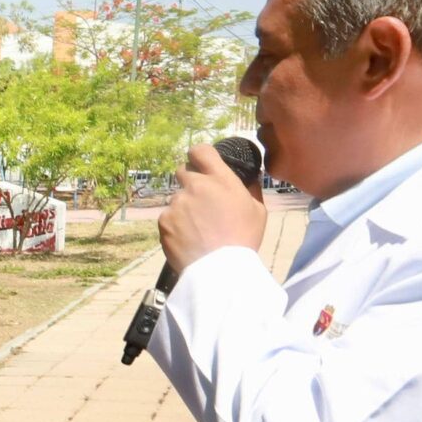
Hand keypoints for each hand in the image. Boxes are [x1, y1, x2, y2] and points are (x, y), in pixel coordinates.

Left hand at [159, 144, 267, 276]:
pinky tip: (188, 239)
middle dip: (190, 181)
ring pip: (177, 199)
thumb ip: (250, 187)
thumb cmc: (243, 239)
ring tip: (198, 229)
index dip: (199, 156)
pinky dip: (175, 226)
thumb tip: (249, 175)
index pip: (200, 150)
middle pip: (183, 171)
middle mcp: (195, 186)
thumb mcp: (257, 210)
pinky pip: (168, 218)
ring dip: (184, 208)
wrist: (220, 270)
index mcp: (220, 179)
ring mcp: (177, 203)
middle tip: (200, 201)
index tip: (201, 164)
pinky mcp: (164, 221)